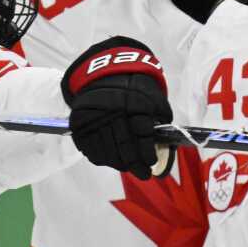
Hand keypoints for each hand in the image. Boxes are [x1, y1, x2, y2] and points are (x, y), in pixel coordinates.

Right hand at [62, 36, 173, 179]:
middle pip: (125, 146)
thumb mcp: (154, 97)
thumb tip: (167, 145)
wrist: (107, 72)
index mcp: (135, 103)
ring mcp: (94, 118)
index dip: (147, 154)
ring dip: (120, 164)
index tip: (150, 164)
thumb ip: (161, 118)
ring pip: (107, 152)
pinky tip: (112, 159)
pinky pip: (91, 150)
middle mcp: (113, 110)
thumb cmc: (136, 88)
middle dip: (136, 165)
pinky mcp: (80, 124)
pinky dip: (103, 158)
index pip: (142, 136)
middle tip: (144, 174)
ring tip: (128, 167)